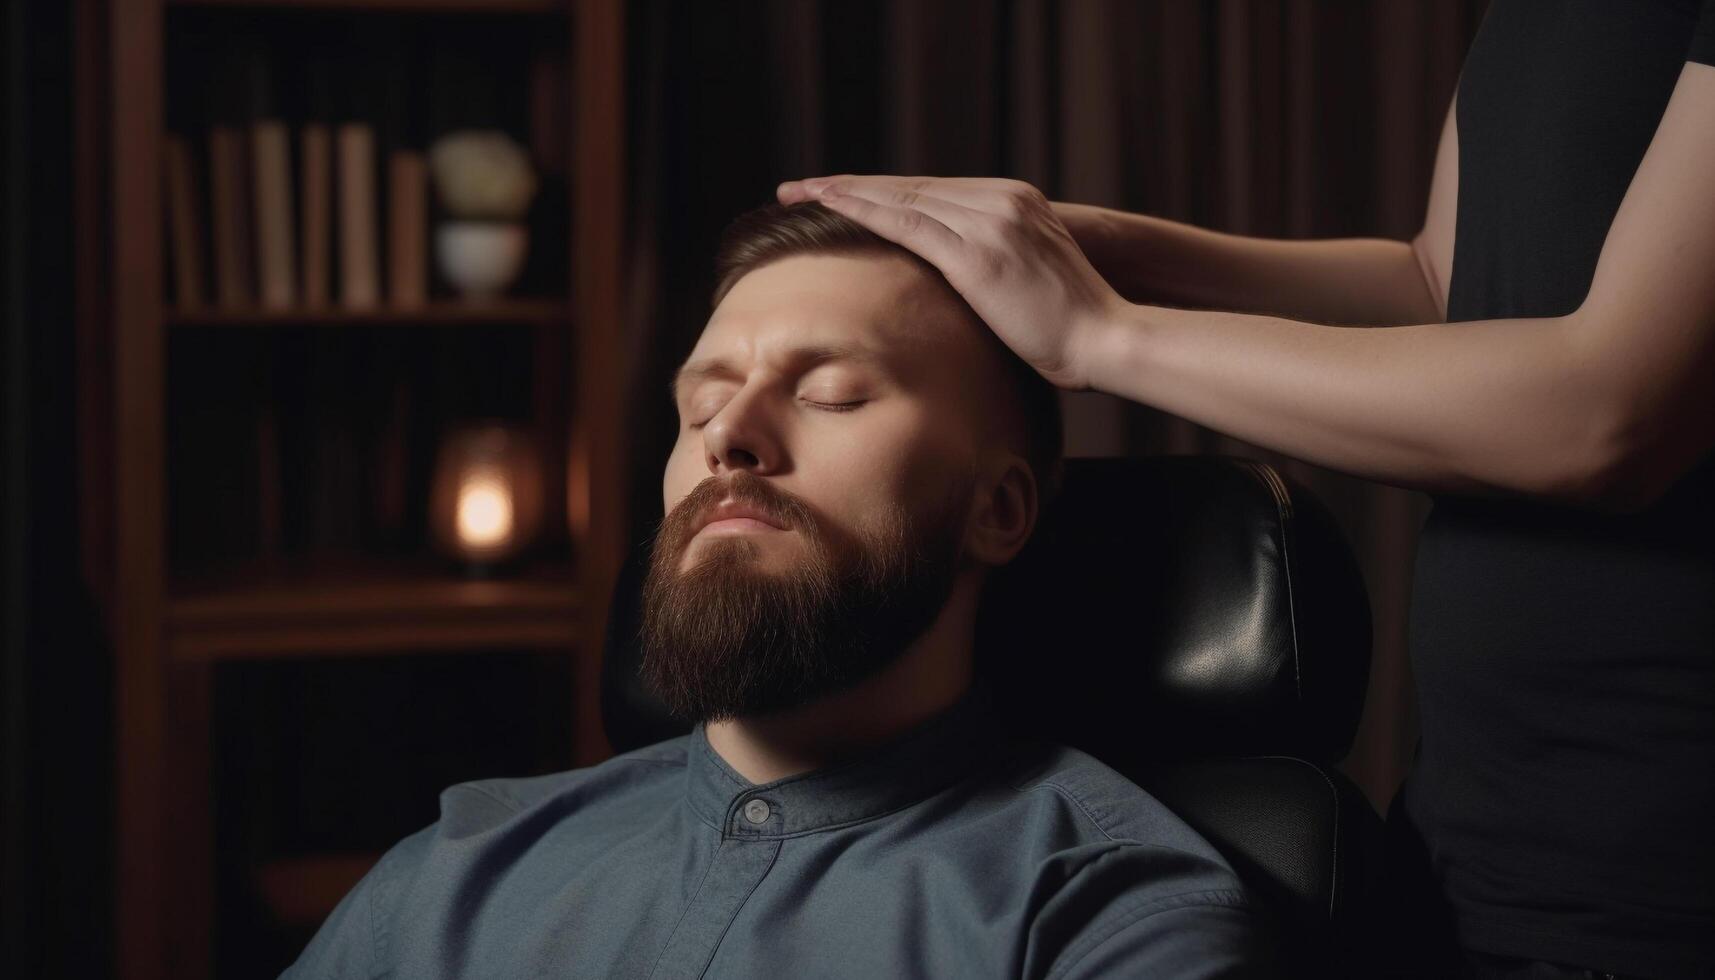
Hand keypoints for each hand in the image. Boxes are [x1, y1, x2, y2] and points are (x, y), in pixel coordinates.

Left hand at [776, 175, 1125, 389]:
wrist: (1108, 338)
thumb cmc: (1077, 331)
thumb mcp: (1032, 288)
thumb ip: (998, 274)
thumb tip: (967, 296)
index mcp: (1018, 204)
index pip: (935, 192)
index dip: (885, 191)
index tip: (845, 194)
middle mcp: (1002, 201)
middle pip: (911, 186)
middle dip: (854, 185)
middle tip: (802, 187)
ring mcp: (990, 222)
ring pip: (901, 196)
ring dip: (844, 192)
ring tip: (799, 193)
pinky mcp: (976, 253)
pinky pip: (906, 222)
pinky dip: (863, 209)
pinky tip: (828, 204)